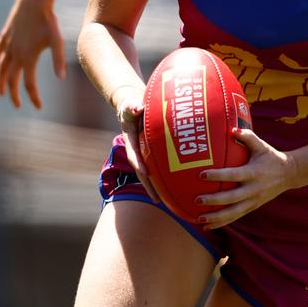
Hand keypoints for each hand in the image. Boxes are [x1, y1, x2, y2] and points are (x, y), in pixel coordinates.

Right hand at [0, 0, 66, 108]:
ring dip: (0, 81)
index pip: (29, 84)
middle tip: (17, 105)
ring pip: (1, 68)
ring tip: (1, 92)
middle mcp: (15, 53)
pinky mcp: (6, 35)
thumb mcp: (57, 41)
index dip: (33, 97)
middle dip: (13, 95)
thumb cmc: (48, 20)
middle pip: (11, 80)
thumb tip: (61, 78)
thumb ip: (58, 60)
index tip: (38, 106)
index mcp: (28, 58)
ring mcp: (9, 44)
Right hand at [114, 86, 159, 201]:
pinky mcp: (152, 153)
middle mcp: (138, 151)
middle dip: (150, 186)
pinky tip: (176, 187)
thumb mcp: (130, 104)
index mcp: (131, 142)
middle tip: (158, 200)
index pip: (134, 156)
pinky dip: (165, 177)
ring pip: (151, 173)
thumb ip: (132, 106)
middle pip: (143, 172)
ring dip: (158, 186)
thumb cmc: (132, 105)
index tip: (145, 174)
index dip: (139, 165)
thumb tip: (137, 107)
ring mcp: (145, 154)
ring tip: (168, 202)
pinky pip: (159, 167)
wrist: (132, 106)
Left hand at [194, 129, 291, 228]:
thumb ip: (247, 137)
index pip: (233, 175)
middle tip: (197, 200)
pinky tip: (207, 226)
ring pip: (233, 213)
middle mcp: (253, 189)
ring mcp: (253, 201)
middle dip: (214, 201)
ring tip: (199, 219)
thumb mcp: (261, 145)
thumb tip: (232, 129)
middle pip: (231, 198)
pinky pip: (235, 217)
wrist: (289, 174)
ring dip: (216, 218)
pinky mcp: (252, 207)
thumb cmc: (270, 157)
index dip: (218, 175)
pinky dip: (221, 223)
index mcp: (253, 173)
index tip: (201, 175)